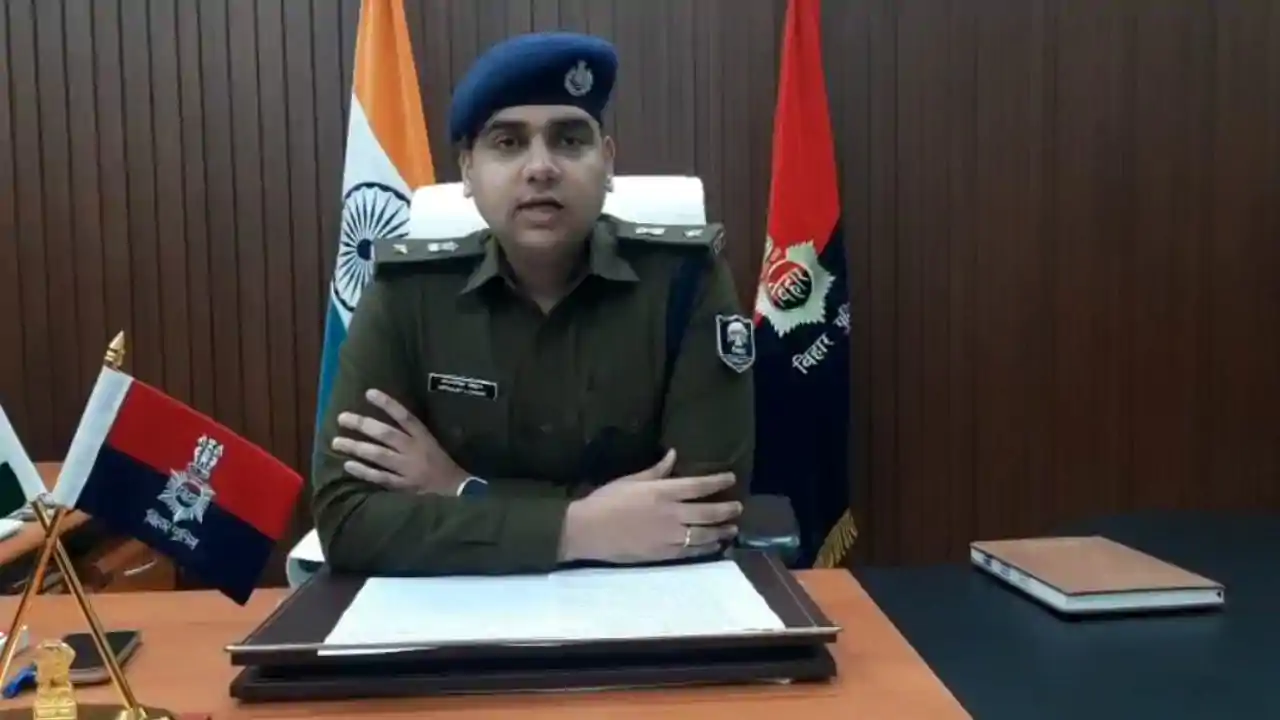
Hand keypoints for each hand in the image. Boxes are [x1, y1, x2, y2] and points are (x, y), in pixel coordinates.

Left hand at [330, 389, 467, 494]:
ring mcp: (408, 469)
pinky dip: (364, 471)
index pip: (405, 416)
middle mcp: (415, 450)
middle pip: (386, 434)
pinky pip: (380, 477)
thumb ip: (411, 434)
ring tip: (337, 442)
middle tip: (342, 418)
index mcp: (424, 437)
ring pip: (379, 455)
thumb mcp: (431, 443)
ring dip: (357, 447)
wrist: (456, 490)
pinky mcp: (404, 486)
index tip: (369, 393)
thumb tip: (382, 422)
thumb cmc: (442, 465)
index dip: (387, 404)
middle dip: (363, 425)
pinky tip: (348, 465)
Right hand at [559, 449, 742, 564]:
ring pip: (704, 535)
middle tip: (738, 507)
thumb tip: (673, 454)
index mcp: (663, 492)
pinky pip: (691, 552)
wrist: (588, 530)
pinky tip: (714, 546)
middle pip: (708, 512)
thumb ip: (656, 470)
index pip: (699, 486)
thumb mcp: (631, 480)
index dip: (718, 482)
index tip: (731, 478)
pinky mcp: (663, 554)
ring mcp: (669, 536)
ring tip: (732, 529)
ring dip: (721, 531)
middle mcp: (671, 514)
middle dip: (726, 509)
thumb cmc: (606, 500)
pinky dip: (706, 549)